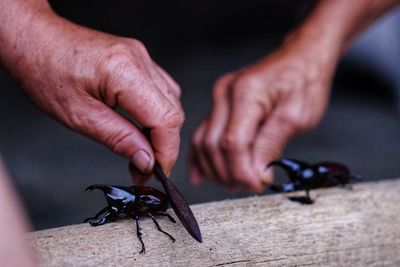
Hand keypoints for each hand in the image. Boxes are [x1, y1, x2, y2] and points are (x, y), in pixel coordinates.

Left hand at [3, 10, 183, 182]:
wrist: (35, 39)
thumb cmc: (45, 71)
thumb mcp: (79, 116)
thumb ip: (119, 139)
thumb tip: (147, 161)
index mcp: (125, 72)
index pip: (165, 119)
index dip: (166, 152)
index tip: (154, 172)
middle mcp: (140, 60)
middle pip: (173, 112)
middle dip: (163, 146)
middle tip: (143, 168)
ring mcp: (142, 57)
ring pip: (171, 102)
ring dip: (161, 131)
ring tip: (141, 150)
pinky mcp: (138, 60)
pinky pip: (161, 90)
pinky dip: (157, 113)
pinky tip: (142, 126)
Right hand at [190, 36, 339, 191]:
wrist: (301, 59)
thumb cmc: (304, 82)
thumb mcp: (297, 115)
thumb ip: (272, 144)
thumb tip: (255, 173)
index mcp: (245, 93)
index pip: (232, 143)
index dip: (241, 171)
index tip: (257, 185)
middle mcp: (225, 94)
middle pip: (212, 145)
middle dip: (228, 173)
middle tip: (248, 187)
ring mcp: (219, 99)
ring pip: (202, 142)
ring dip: (215, 169)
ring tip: (234, 183)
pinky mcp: (219, 106)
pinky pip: (202, 134)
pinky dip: (202, 157)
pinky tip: (201, 175)